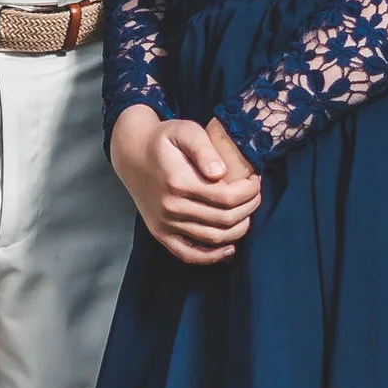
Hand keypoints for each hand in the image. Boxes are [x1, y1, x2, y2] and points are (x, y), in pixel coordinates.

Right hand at [112, 107, 261, 262]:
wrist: (132, 154)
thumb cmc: (164, 140)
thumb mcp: (184, 130)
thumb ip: (203, 149)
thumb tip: (220, 173)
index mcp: (179, 182)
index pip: (226, 197)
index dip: (248, 192)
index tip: (255, 180)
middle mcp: (171, 207)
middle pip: (224, 219)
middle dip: (249, 208)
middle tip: (256, 195)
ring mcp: (165, 224)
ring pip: (212, 238)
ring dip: (238, 230)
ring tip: (247, 214)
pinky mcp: (160, 234)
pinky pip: (188, 254)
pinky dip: (212, 257)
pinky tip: (229, 248)